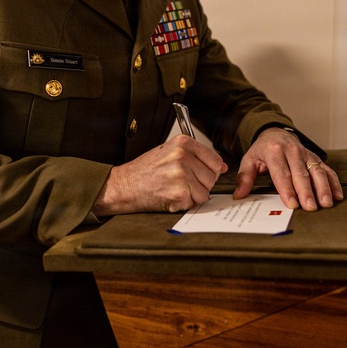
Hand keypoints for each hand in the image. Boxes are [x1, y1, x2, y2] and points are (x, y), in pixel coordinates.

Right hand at [93, 135, 227, 215]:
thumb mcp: (170, 153)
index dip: (210, 171)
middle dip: (201, 184)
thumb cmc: (145, 170)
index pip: (215, 160)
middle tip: (181, 183)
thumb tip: (222, 166)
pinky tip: (169, 196)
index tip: (199, 174)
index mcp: (183, 143)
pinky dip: (184, 204)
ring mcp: (181, 175)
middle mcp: (183, 156)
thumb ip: (196, 157)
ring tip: (174, 189)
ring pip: (205, 192)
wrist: (124, 185)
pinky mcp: (178, 193)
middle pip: (212, 177)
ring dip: (192, 196)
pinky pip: (194, 203)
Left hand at [232, 128, 343, 210]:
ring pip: (317, 172)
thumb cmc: (263, 150)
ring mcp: (306, 154)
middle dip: (306, 192)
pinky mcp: (316, 158)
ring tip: (326, 203)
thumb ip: (244, 178)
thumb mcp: (249, 160)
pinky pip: (327, 170)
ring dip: (323, 188)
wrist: (276, 133)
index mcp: (274, 152)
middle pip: (301, 174)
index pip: (281, 173)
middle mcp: (292, 152)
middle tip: (310, 207)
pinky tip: (337, 195)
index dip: (287, 189)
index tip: (292, 203)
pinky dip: (334, 182)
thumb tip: (238, 195)